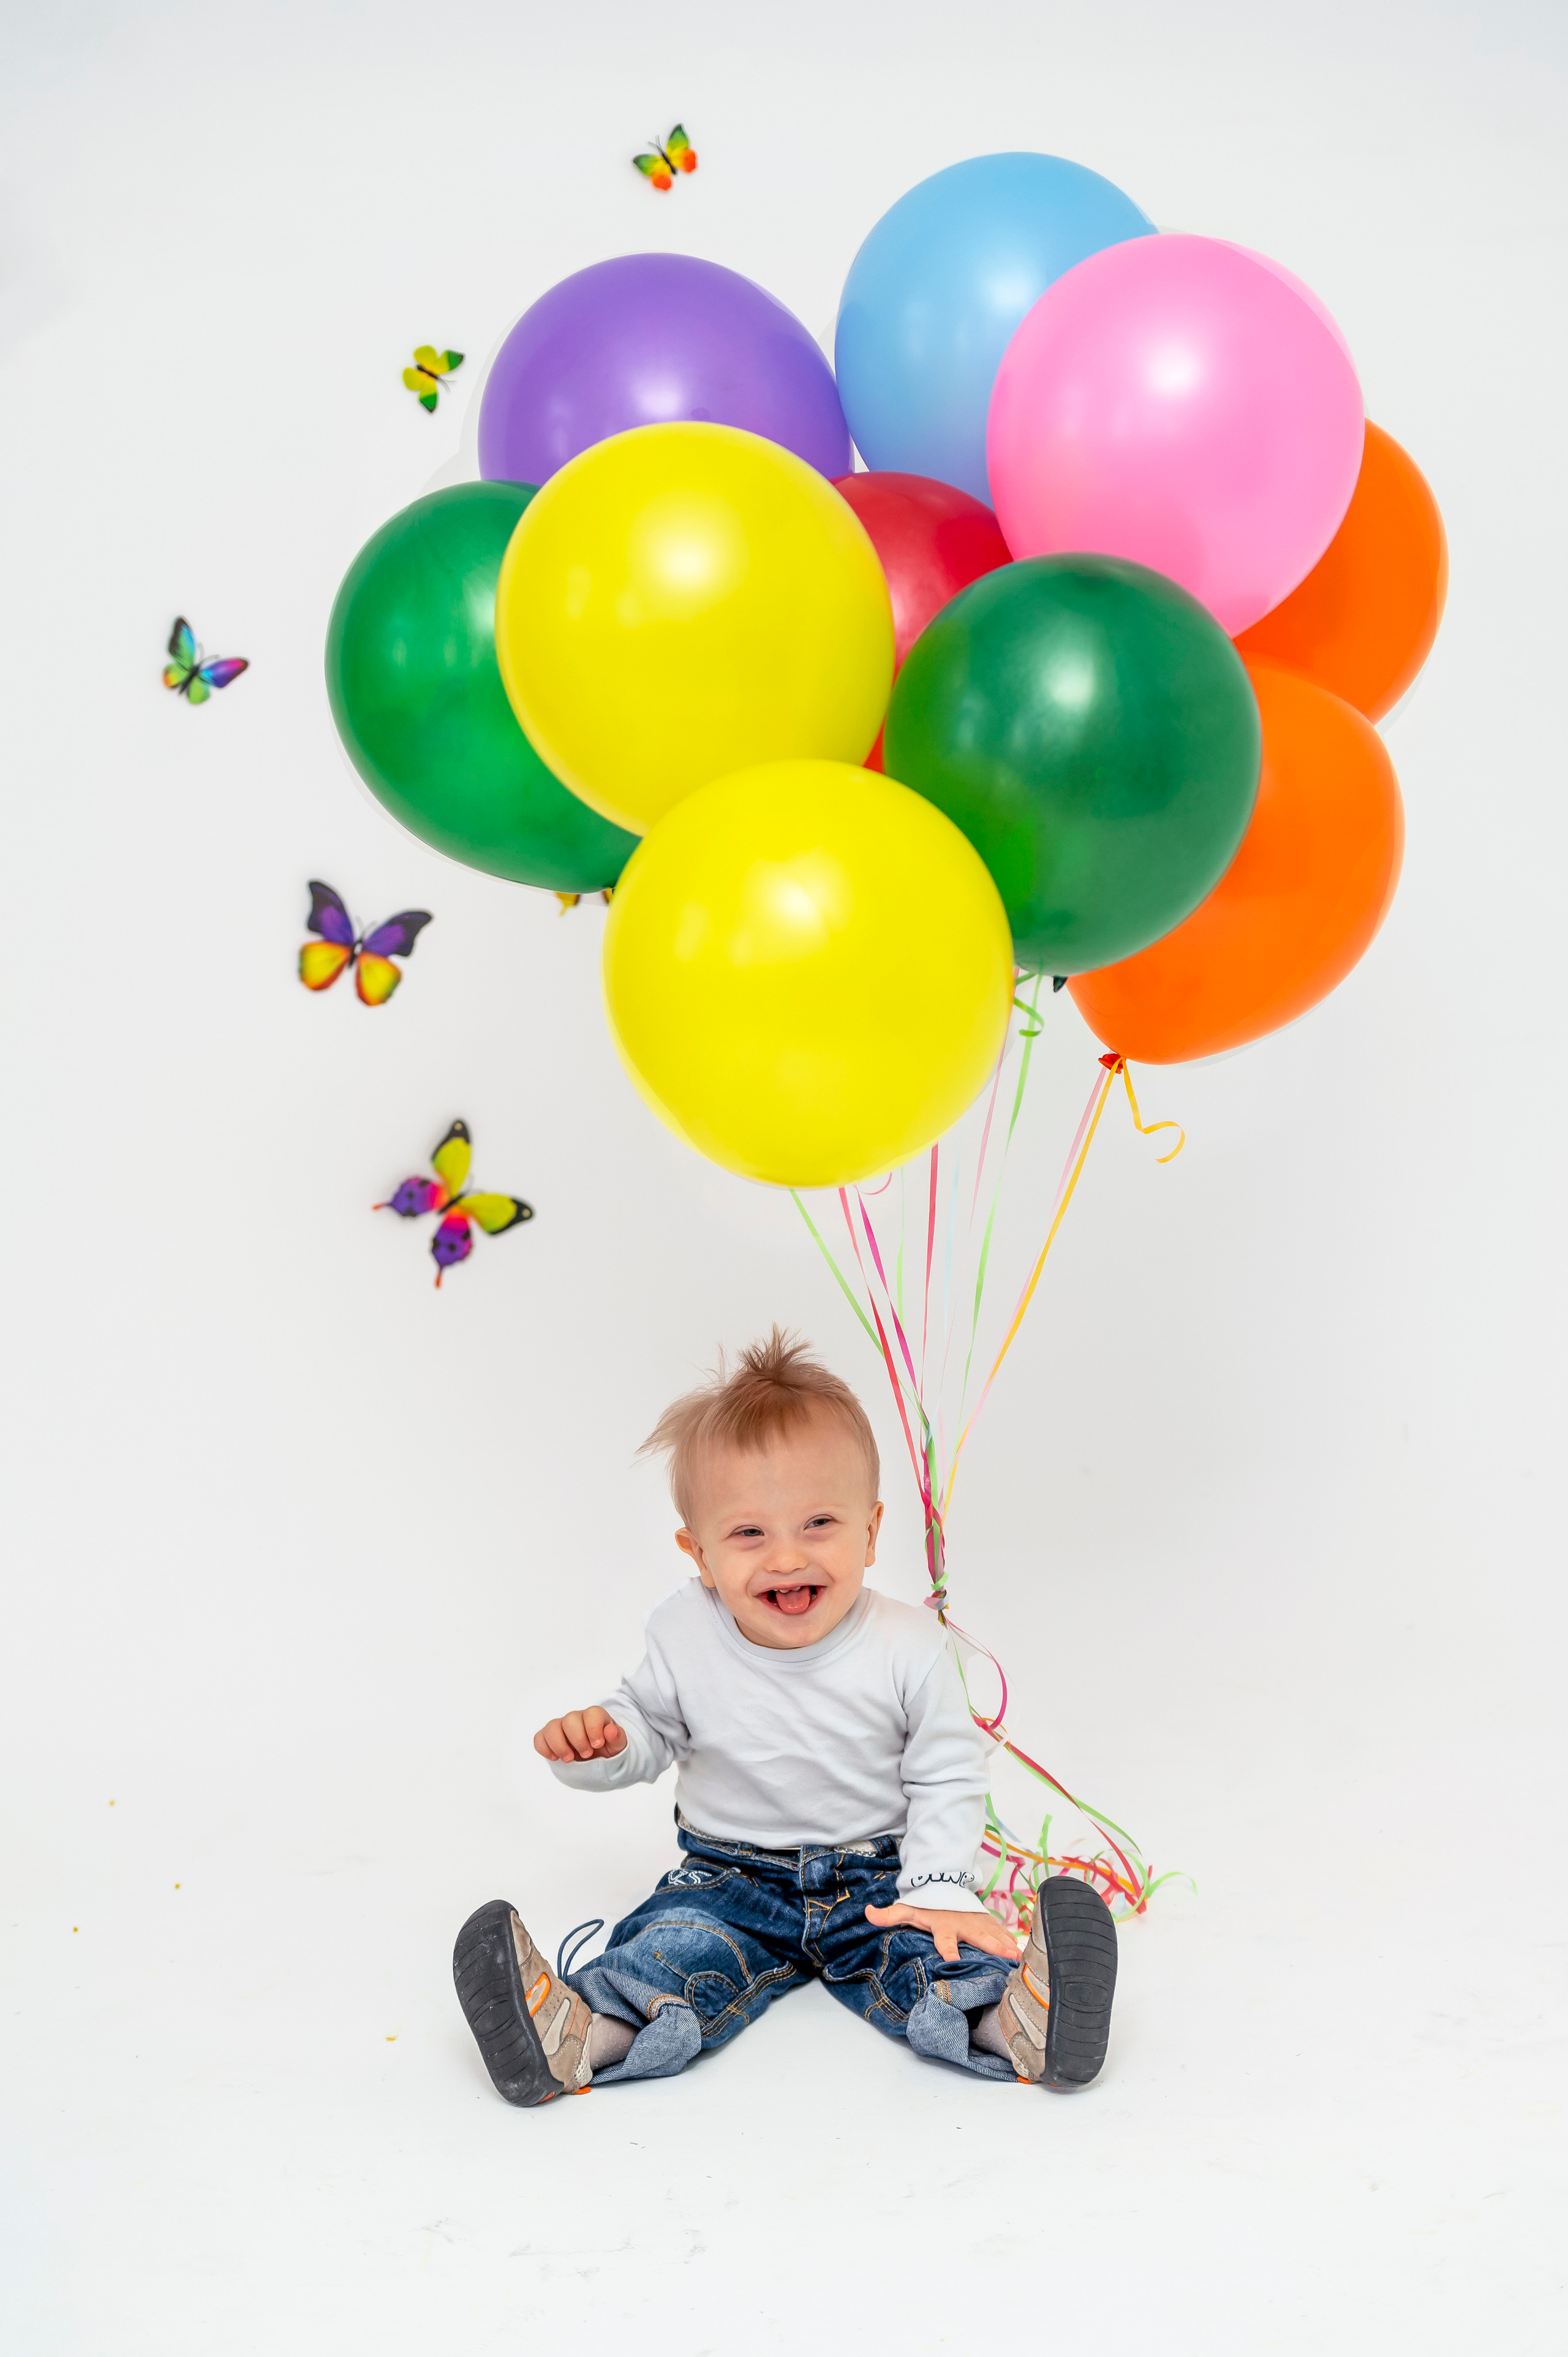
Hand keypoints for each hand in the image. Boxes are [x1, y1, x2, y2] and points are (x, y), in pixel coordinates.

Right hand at [534, 1707, 627, 1763]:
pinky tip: (555, 1758)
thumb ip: (617, 1737)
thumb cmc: (607, 1748)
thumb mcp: (618, 1746)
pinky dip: (544, 1748)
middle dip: (578, 1740)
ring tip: (569, 1759)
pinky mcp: (549, 1738)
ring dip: (559, 1745)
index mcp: (595, 1717)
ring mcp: (561, 1727)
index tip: (597, 1745)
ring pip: (552, 1727)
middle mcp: (576, 1718)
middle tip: (586, 1755)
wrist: (597, 1758)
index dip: (593, 1729)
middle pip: (570, 1719)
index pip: (591, 1713)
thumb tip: (611, 1731)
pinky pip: (539, 1738)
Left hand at [864, 1901, 1019, 1964]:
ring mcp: (980, 1923)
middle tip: (1005, 1958)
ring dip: (1007, 1947)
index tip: (952, 1959)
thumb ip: (888, 1915)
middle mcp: (965, 1925)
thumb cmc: (927, 1906)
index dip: (948, 1950)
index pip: (945, 1940)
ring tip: (1020, 1959)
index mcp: (944, 1925)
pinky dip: (1014, 1943)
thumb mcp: (908, 1910)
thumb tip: (866, 1912)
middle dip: (993, 1948)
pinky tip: (1024, 1956)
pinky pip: (1003, 1933)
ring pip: (996, 1935)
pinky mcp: (990, 1923)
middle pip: (980, 1938)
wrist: (946, 1887)